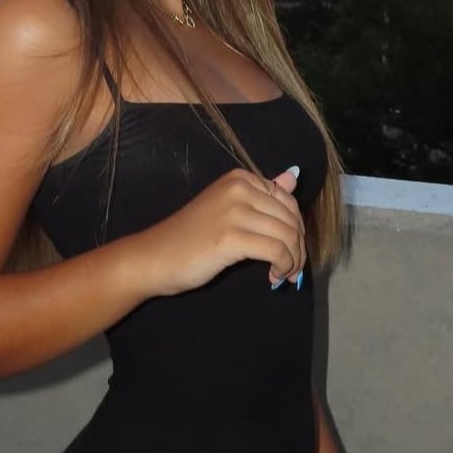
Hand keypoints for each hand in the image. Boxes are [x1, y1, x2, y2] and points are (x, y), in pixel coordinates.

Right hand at [135, 165, 304, 295]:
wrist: (154, 257)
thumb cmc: (190, 236)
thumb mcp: (229, 207)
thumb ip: (263, 192)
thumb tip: (295, 174)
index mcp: (240, 178)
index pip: (288, 201)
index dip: (295, 229)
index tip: (290, 251)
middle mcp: (239, 188)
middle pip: (291, 219)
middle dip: (298, 248)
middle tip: (291, 270)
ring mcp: (234, 211)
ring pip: (287, 236)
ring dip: (293, 261)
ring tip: (283, 275)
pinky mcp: (231, 238)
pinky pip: (276, 251)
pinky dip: (283, 267)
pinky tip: (273, 277)